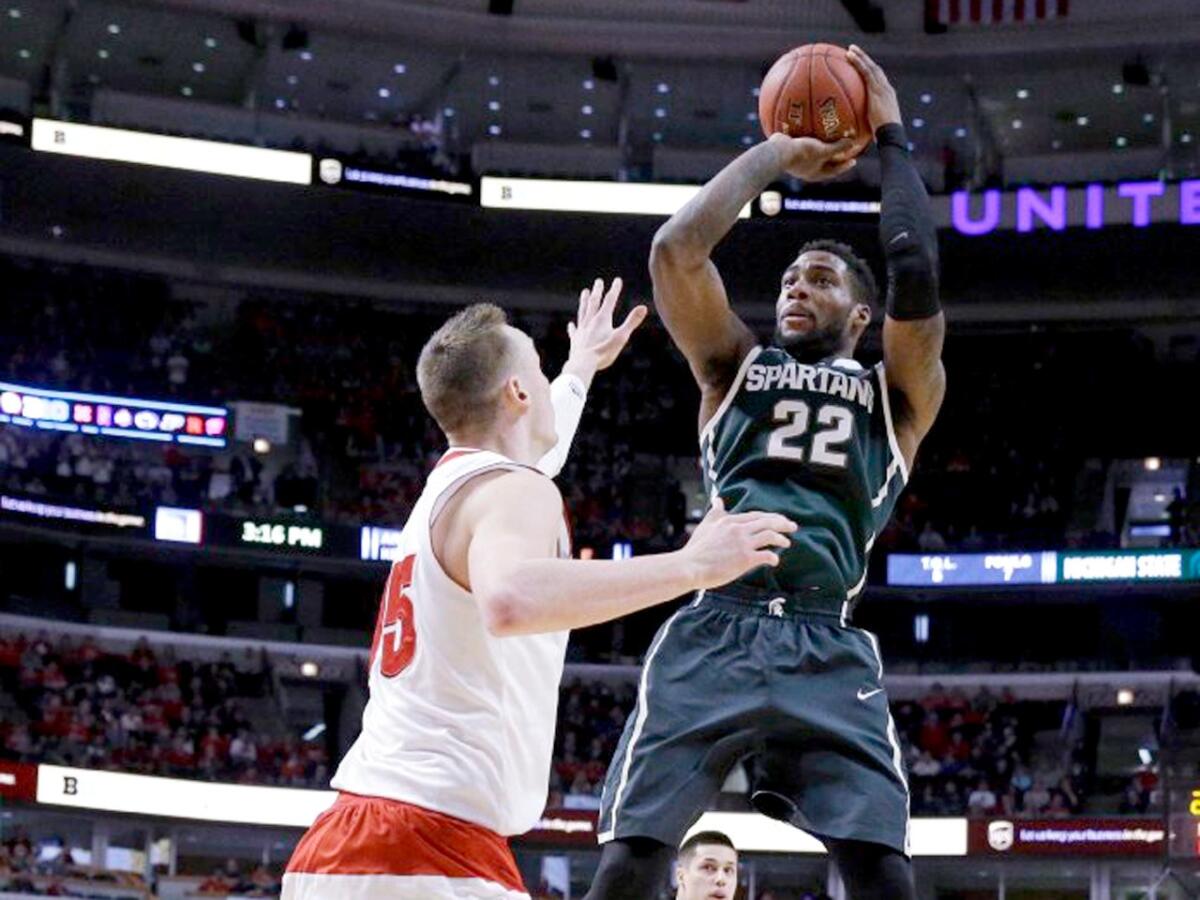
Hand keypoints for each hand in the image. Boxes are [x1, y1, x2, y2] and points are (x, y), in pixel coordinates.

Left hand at [562, 277, 648, 383]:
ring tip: (585, 292)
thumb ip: (632, 322)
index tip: (617, 280)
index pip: (610, 300)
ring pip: (583, 312)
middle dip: (598, 291)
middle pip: (594, 302)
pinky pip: (574, 331)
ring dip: (584, 302)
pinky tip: (571, 324)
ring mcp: (581, 330)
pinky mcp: (575, 341)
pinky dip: (573, 327)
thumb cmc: (604, 352)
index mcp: (602, 319)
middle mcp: (590, 321)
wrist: (583, 364)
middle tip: (598, 281)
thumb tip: (644, 307)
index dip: (615, 289)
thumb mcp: (621, 337)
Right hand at [680, 497, 797, 589]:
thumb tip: (718, 500)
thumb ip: (715, 513)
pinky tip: (775, 561)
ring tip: (787, 543)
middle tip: (793, 527)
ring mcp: (742, 543)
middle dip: (783, 523)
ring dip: (781, 539)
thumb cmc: (695, 549)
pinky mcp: (745, 559)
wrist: (690, 566)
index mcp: (729, 520)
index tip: (779, 520)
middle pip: (767, 522)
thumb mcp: (705, 525)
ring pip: (770, 536)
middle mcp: (738, 528)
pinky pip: (766, 555)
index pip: (756, 515)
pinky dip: (773, 557)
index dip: (770, 517)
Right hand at [768, 133, 857, 181]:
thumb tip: (852, 143)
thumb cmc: (802, 154)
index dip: (844, 166)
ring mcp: (796, 160)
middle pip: (824, 162)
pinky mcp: (789, 150)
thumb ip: (838, 148)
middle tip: (844, 148)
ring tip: (827, 136)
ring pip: (812, 153)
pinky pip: (802, 142)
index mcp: (814, 174)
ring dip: (820, 146)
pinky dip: (809, 137)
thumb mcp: (823, 151)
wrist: (777, 152)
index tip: (854, 160)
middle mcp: (806, 169)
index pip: (834, 171)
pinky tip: (811, 126)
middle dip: (833, 155)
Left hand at [846, 45, 901, 135]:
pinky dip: (858, 62)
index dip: (870, 73)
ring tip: (850, 49)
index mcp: (887, 97)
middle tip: (854, 52)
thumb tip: (852, 134)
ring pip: (871, 67)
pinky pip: (866, 71)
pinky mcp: (877, 89)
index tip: (861, 67)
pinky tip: (848, 56)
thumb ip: (864, 126)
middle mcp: (886, 89)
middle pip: (875, 70)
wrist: (890, 134)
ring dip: (861, 56)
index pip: (879, 81)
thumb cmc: (882, 137)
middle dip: (865, 60)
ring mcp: (883, 87)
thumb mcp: (872, 130)